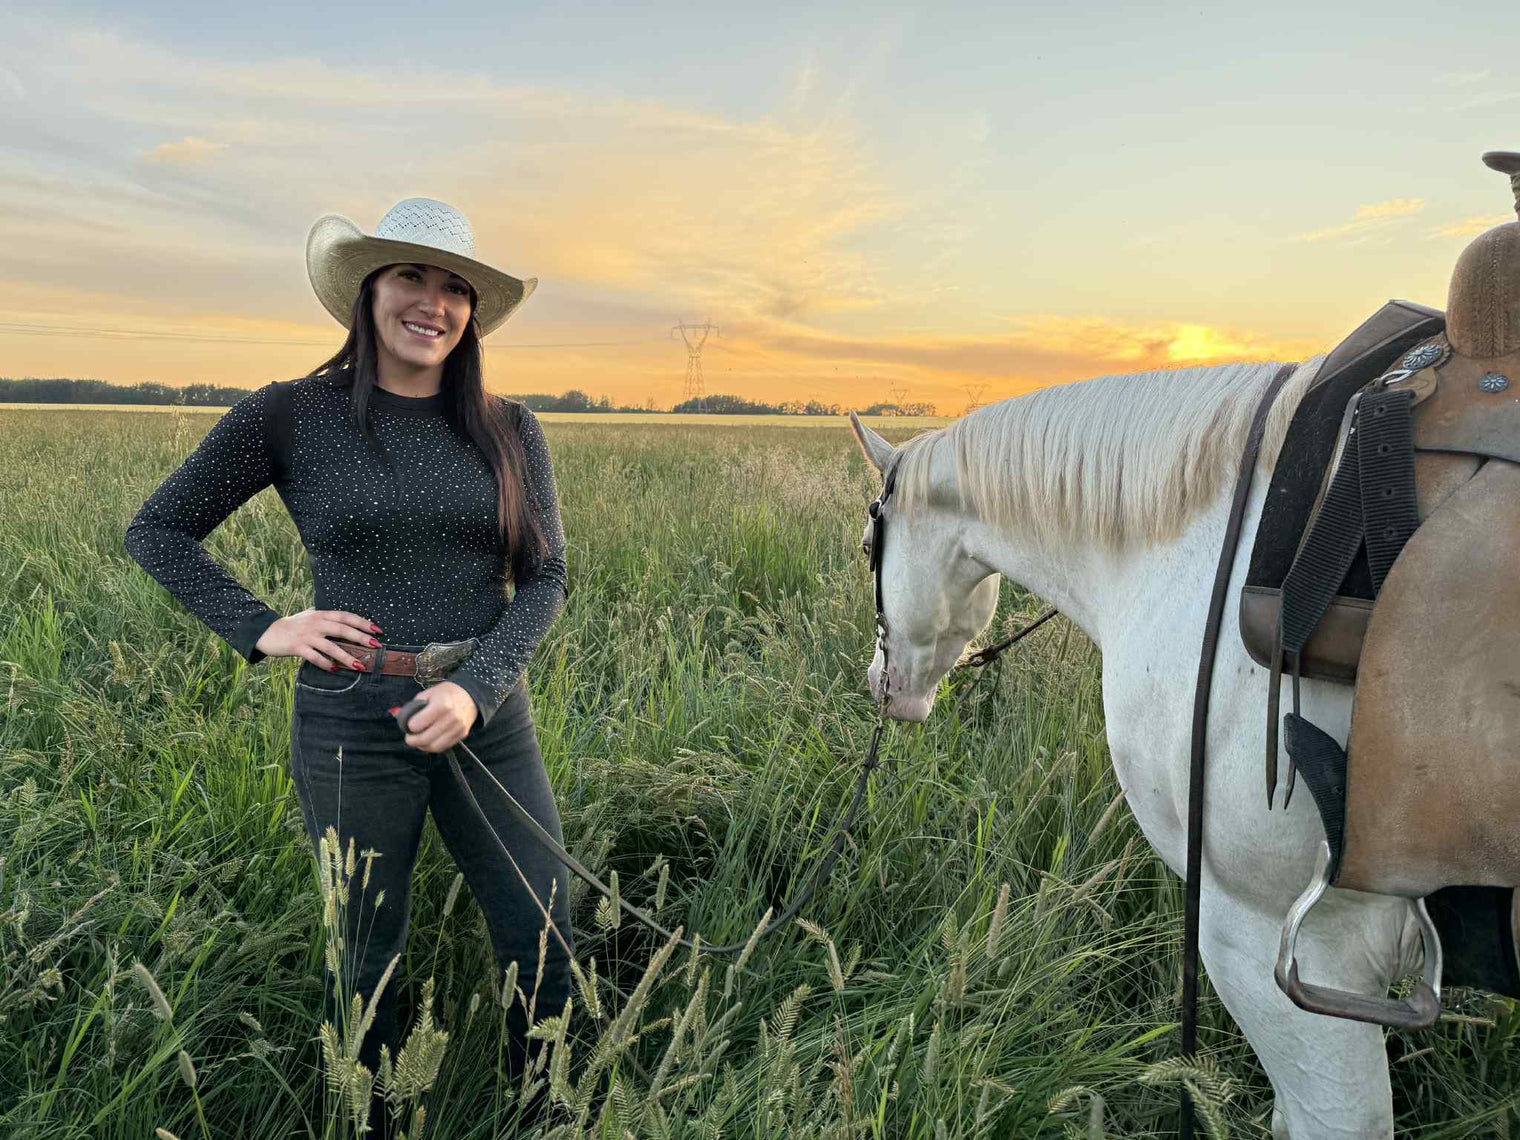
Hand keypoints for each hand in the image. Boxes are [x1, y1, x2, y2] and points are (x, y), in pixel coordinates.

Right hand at [255, 607, 380, 670]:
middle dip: (361, 638)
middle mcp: (316, 623)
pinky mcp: (297, 647)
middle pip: (343, 629)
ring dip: (346, 657)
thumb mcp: (311, 616)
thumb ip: (327, 618)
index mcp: (322, 615)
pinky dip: (325, 663)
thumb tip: (347, 621)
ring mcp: (307, 636)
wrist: (268, 632)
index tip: (377, 630)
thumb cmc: (293, 625)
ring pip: (331, 646)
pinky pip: (314, 657)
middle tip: (376, 646)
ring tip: (360, 665)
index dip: (363, 622)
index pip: (346, 616)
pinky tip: (334, 669)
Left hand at [390, 681, 477, 752]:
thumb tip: (397, 714)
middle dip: (413, 741)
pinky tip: (429, 741)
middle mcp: (451, 718)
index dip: (410, 725)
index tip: (409, 724)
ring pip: (435, 746)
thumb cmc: (447, 692)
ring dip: (422, 746)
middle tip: (409, 738)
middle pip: (425, 738)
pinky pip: (444, 747)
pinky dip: (433, 747)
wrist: (471, 695)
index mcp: (441, 705)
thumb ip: (414, 705)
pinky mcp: (462, 735)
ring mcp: (458, 728)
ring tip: (418, 742)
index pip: (418, 724)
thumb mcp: (429, 693)